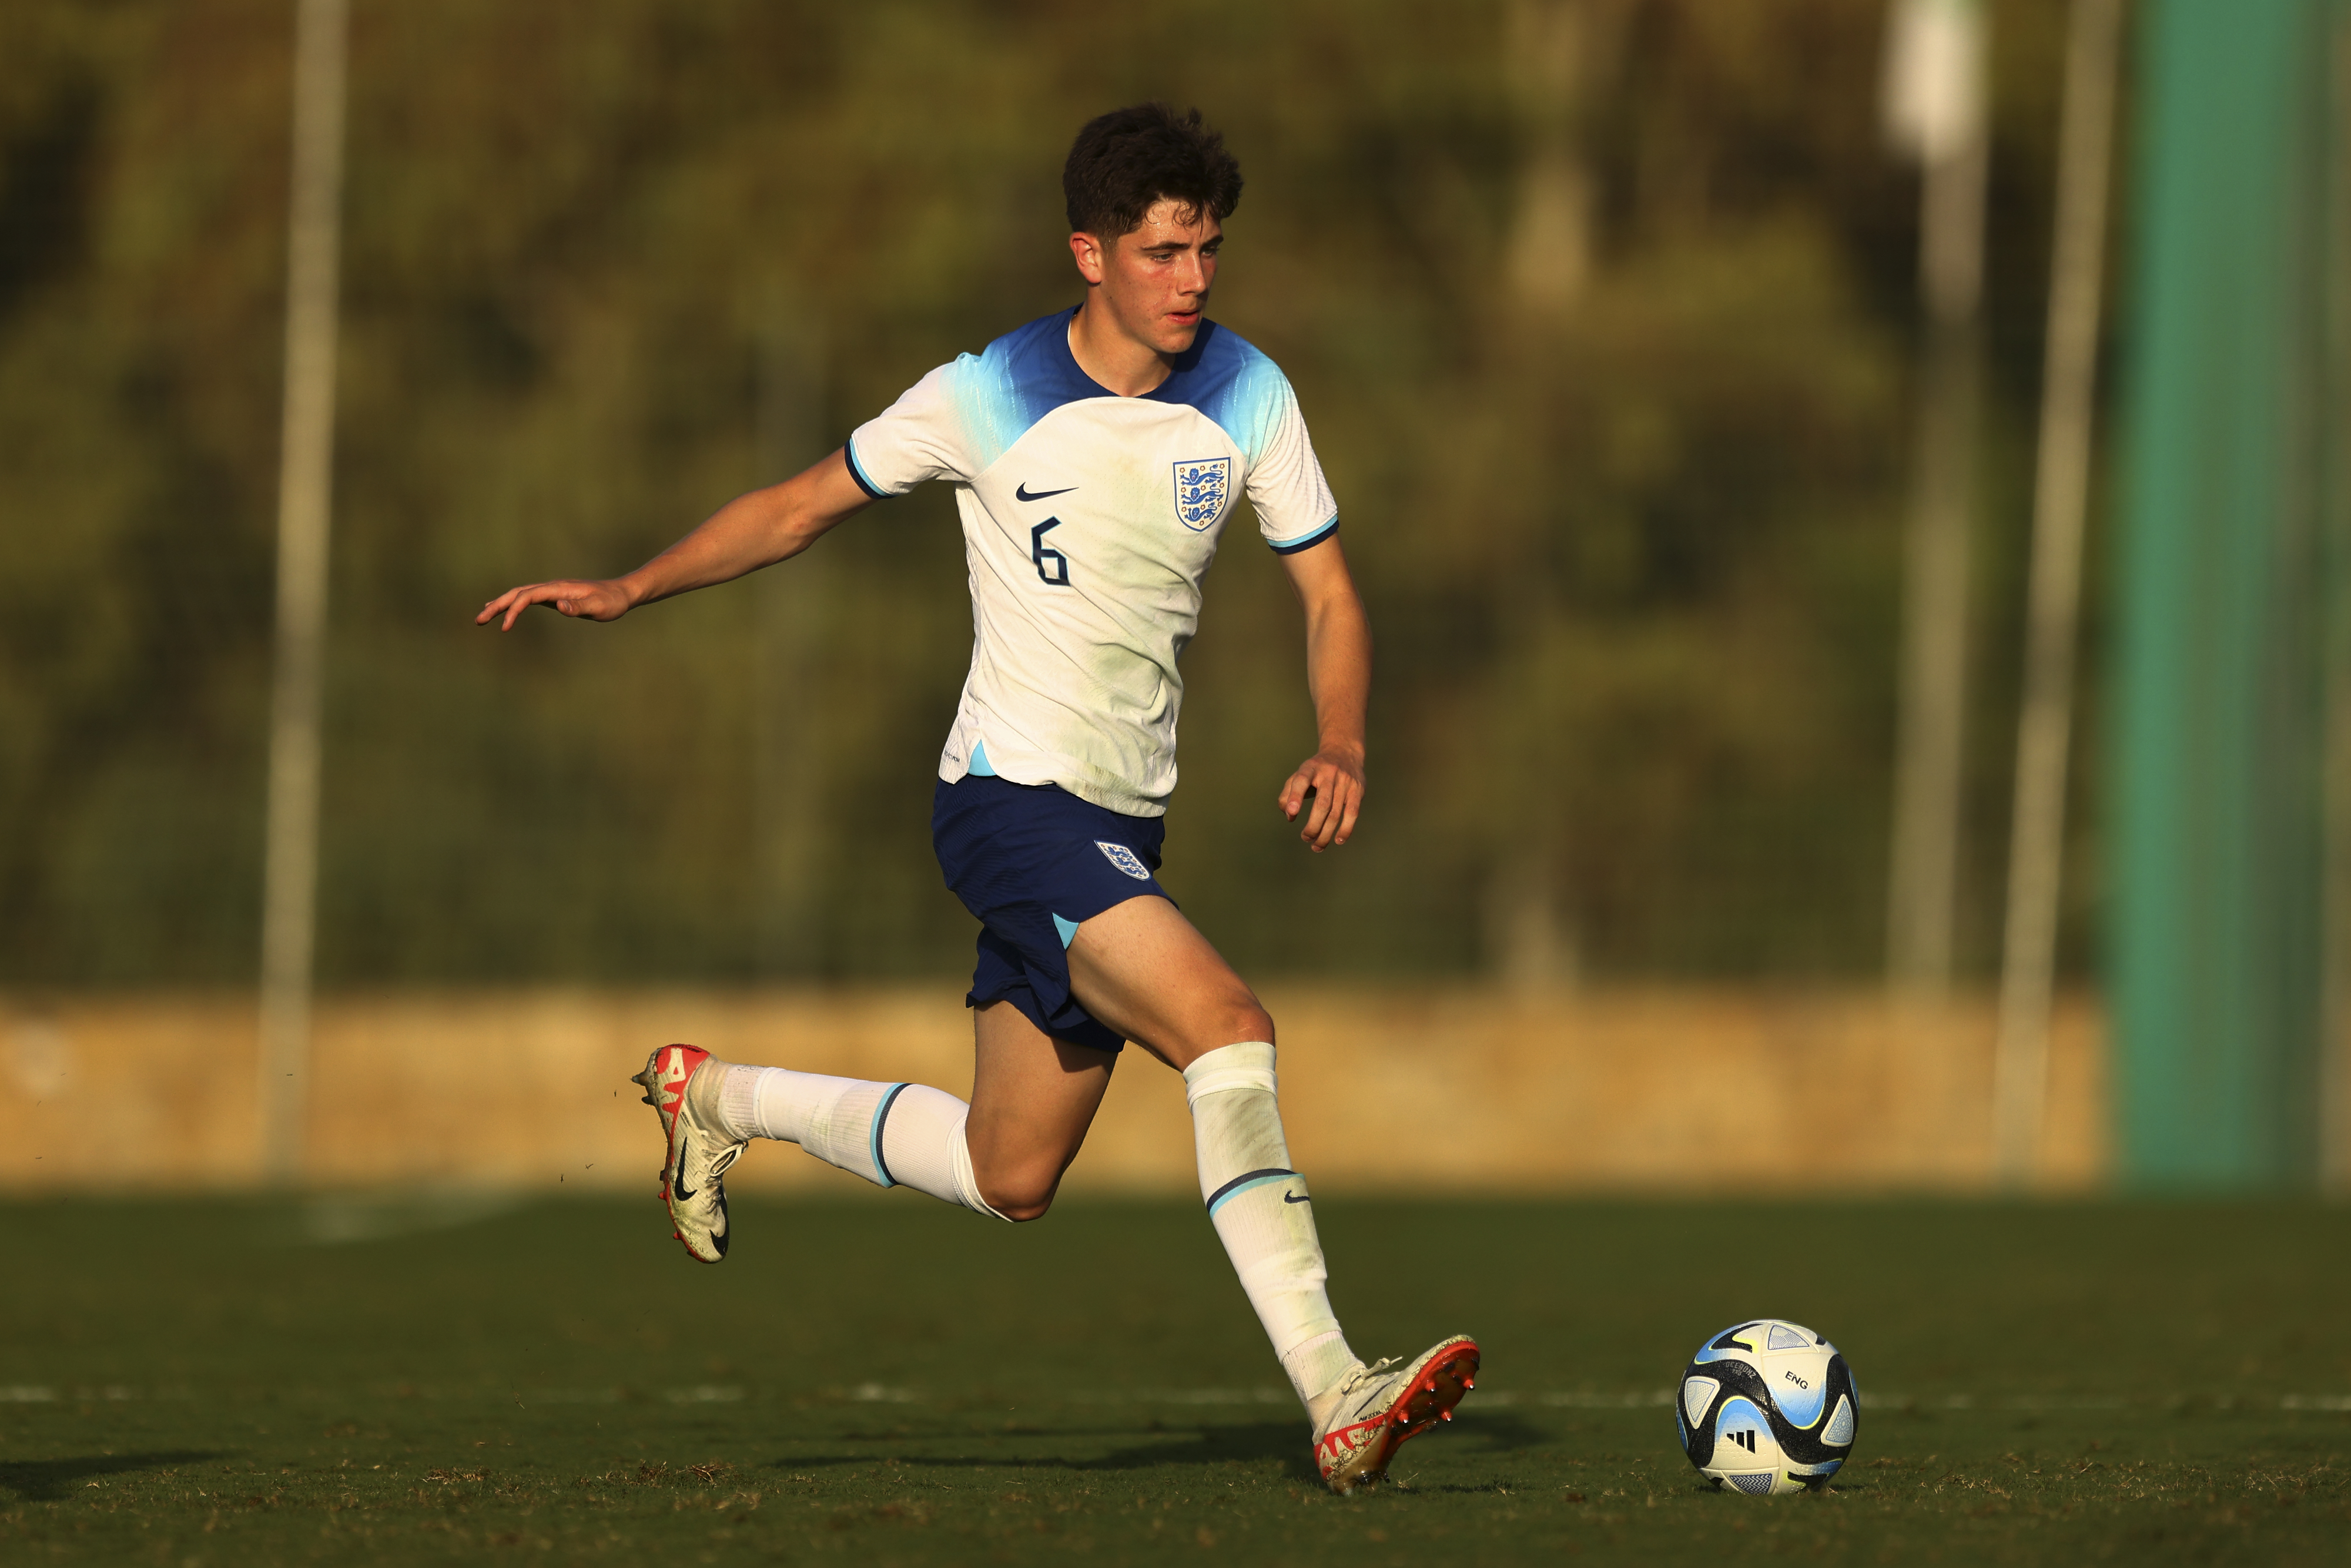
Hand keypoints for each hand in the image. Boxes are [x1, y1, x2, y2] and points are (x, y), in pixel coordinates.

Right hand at [476, 578, 631, 630]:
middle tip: (478, 620)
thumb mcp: (599, 606)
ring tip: (483, 616)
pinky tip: (507, 611)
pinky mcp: (555, 597)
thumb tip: (560, 606)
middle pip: (517, 593)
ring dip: (501, 604)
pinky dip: (513, 604)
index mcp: (559, 589)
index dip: (514, 610)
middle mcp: (552, 587)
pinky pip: (528, 599)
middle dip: (497, 605)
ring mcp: (552, 591)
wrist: (622, 593)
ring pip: (520, 594)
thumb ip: (579, 606)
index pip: (528, 596)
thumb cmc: (612, 602)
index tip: (504, 627)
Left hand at [1277, 746, 1364, 852]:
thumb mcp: (1300, 775)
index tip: (1291, 813)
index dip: (1295, 797)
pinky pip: (1352, 813)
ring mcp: (1345, 782)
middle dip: (1313, 826)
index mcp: (1310, 768)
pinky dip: (1346, 829)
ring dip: (1326, 833)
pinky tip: (1338, 840)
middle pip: (1322, 804)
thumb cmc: (1316, 770)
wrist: (1344, 752)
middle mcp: (1328, 773)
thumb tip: (1289, 816)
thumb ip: (1288, 794)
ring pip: (1336, 812)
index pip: (1301, 781)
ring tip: (1316, 846)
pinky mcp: (1358, 790)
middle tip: (1305, 838)